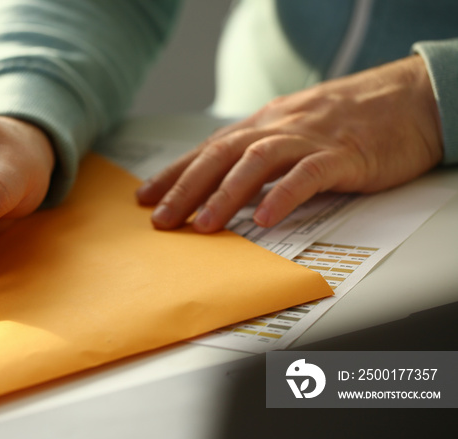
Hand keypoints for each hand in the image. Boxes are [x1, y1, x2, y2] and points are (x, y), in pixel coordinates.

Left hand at [136, 55, 442, 232]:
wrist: (406, 100)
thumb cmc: (346, 121)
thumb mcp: (293, 133)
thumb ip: (259, 156)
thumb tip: (221, 187)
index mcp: (263, 126)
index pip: (208, 150)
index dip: (174, 173)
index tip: (145, 197)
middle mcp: (278, 128)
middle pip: (220, 155)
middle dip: (186, 188)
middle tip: (161, 219)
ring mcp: (309, 140)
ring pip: (257, 162)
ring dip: (225, 194)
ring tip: (202, 224)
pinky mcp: (342, 156)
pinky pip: (307, 176)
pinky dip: (282, 196)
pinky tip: (263, 218)